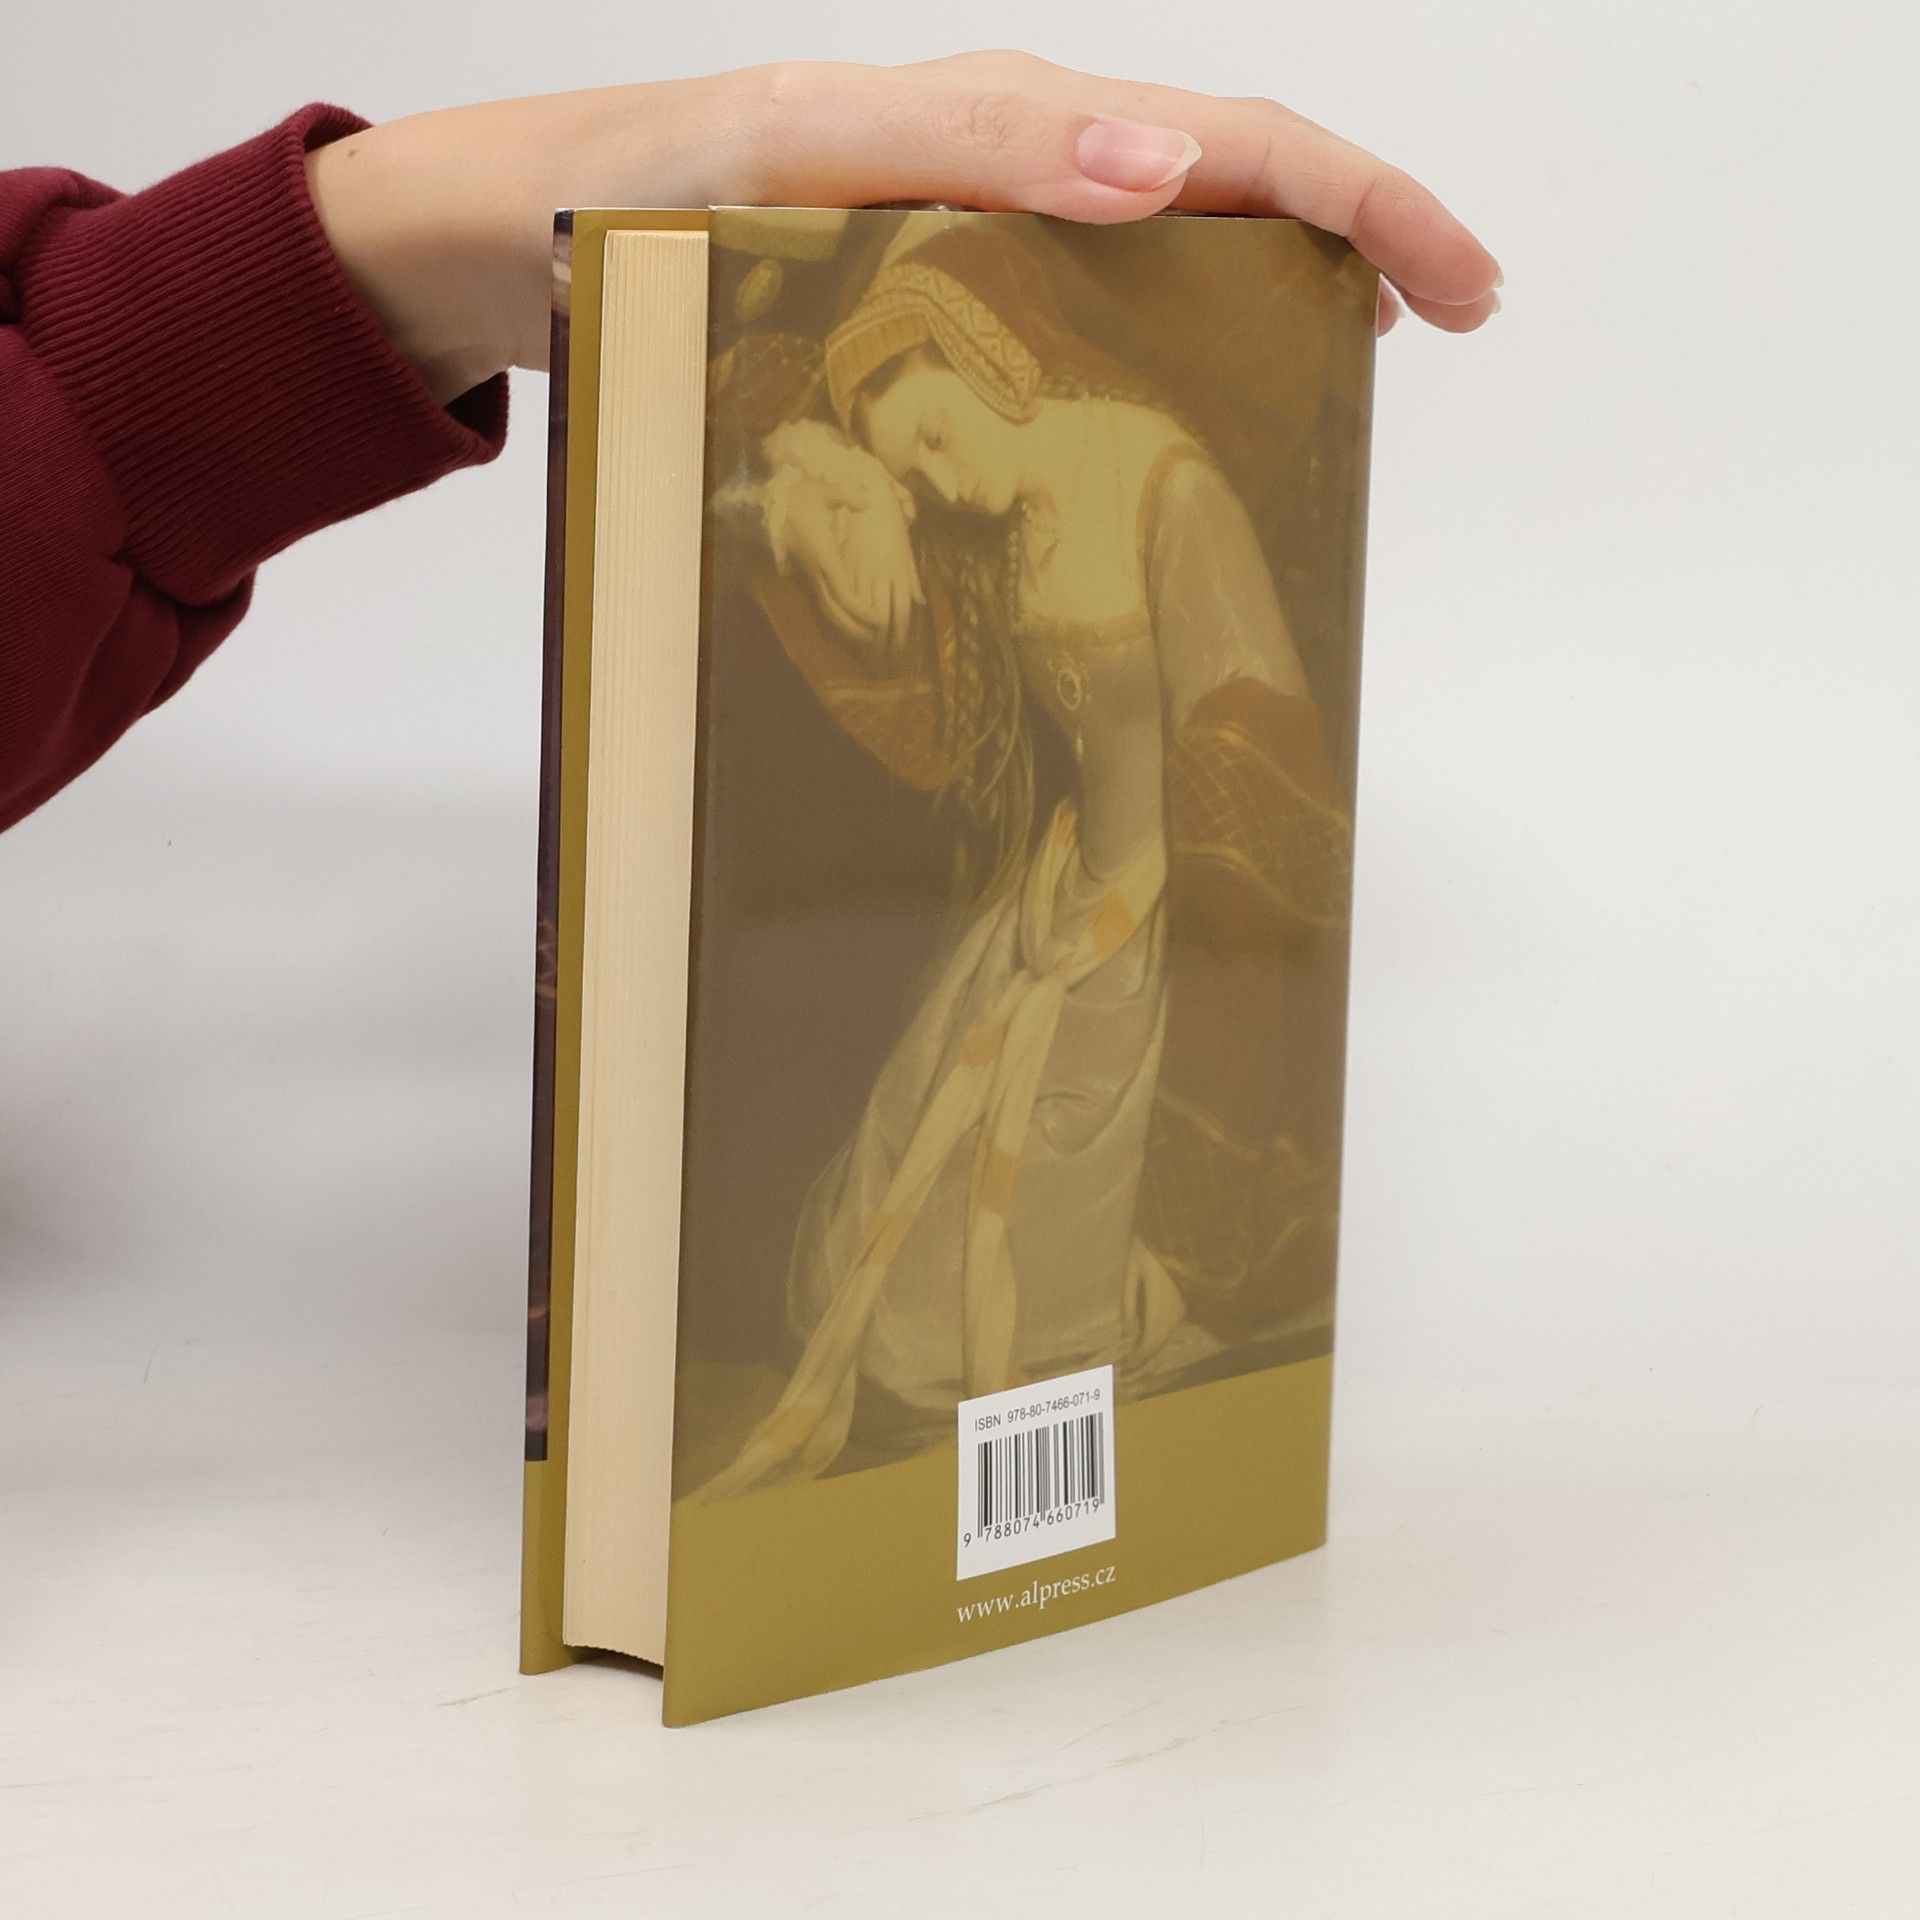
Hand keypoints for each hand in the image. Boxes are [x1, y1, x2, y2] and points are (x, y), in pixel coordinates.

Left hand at [304, 53, 1500, 402]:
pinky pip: (1089, 298)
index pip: (1239, 141)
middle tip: (1443, 322)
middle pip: (1233, 179)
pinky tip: (1185, 387)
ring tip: (1347, 357)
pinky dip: (1169, 332)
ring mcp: (981, 227)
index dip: (1368, 205)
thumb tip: (1169, 170)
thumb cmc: (645, 193)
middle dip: (1360, 235)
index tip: (1460, 290)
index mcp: (1012, 124)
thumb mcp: (806, 155)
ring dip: (1281, 284)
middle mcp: (1014, 166)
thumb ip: (978, 152)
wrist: (526, 241)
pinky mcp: (937, 286)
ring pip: (1177, 239)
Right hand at [773, 456, 922, 655]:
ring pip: (828, 610)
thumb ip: (847, 497)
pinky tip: (851, 622)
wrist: (769, 505)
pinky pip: (824, 602)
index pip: (844, 593)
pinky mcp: (808, 575)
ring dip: (846, 627)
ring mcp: (810, 575)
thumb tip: (866, 500)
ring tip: (866, 638)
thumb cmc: (798, 498)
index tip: (879, 620)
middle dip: (856, 628)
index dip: (861, 611)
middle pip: (836, 611)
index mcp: (825, 557)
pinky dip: (838, 615)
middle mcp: (817, 572)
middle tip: (878, 639)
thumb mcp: (823, 491)